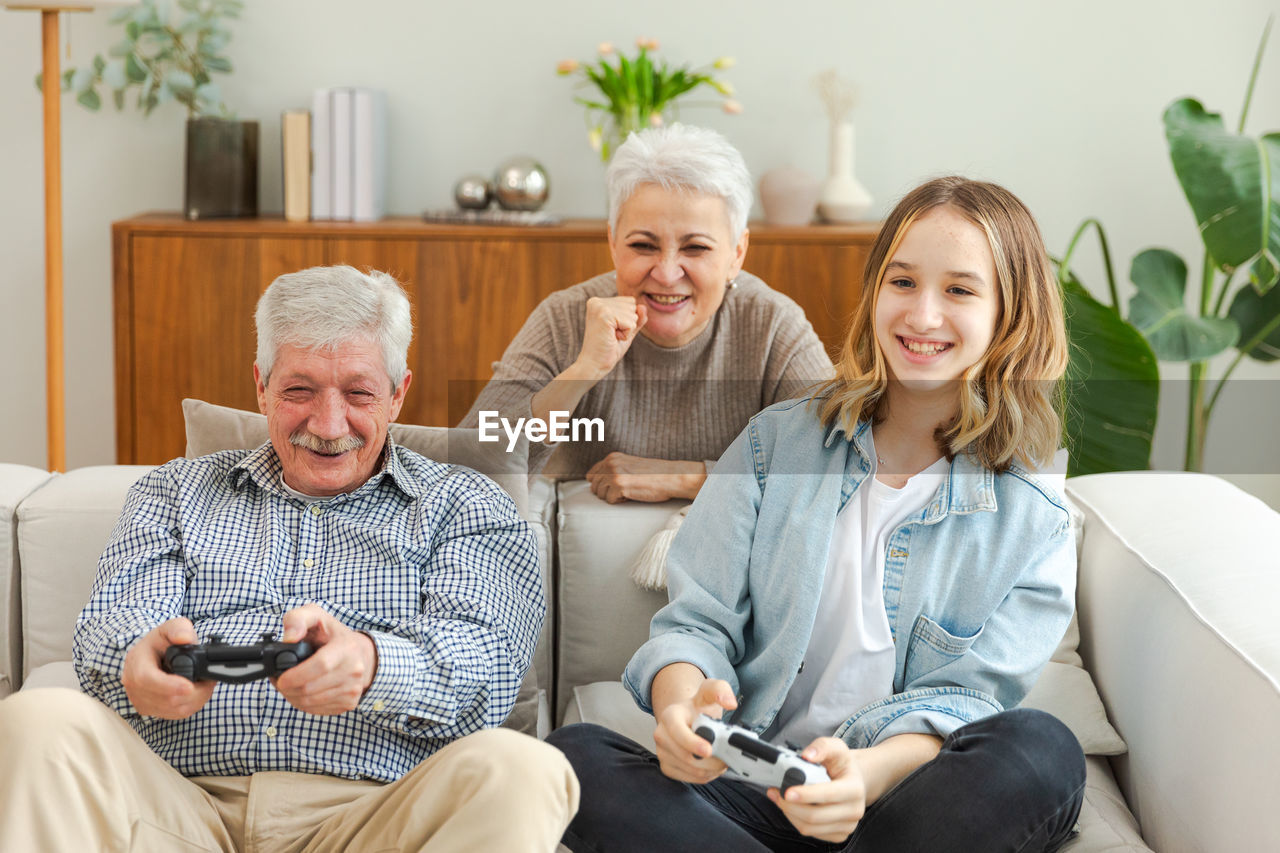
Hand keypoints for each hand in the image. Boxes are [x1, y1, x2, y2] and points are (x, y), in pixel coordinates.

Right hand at [121, 617, 215, 718]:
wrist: (153, 654)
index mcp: (136, 662)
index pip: (147, 680)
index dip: (169, 686)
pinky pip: (174, 714)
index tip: (189, 686)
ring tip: (205, 684)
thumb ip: (179, 628)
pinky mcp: (150, 709)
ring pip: (172, 709)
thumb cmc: (162, 641)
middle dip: (193, 692)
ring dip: (195, 699)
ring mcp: (140, 699)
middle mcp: (133, 684)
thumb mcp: (170, 626)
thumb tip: (185, 639)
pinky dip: (191, 705)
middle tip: (209, 680)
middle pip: (164, 699)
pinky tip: (197, 692)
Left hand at [272, 604, 376, 715]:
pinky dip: (302, 703)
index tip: (281, 678)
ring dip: (292, 696)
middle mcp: (354, 670)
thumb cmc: (334, 635)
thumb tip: (288, 639)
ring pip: (310, 702)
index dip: (296, 675)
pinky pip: (316, 710)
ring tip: (288, 684)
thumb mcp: (316, 616)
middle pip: (310, 689)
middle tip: (279, 680)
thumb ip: (297, 619)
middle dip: (287, 688)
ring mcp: (352, 689)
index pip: (321, 666)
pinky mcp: (349, 703)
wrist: (362, 655)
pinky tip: (301, 691)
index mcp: (346, 648)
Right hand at [573, 296, 647, 378]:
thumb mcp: (627, 330)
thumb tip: (643, 306)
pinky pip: (631, 323)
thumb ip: (637, 317)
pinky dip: (626, 334)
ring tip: (611, 336)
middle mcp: (597, 301)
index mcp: (599, 302)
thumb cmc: (609, 348)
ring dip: (627, 330)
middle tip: (611, 334)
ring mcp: (600, 307)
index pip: (630, 301)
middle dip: (628, 323)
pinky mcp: (604, 315)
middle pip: (632, 305)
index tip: (612, 330)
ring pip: (633, 314)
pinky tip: (612, 338)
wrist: (595, 364)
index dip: (627, 319)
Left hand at [585, 453, 705, 502]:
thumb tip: (595, 482)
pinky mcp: (619, 486)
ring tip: (628, 491)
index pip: (592, 474)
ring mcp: (614, 475)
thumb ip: (614, 469)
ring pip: (600, 494)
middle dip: (606, 492)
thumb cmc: (653, 474)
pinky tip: (631, 495)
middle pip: (594, 486)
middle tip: (623, 491)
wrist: (670, 477)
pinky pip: (610, 500)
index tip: (611, 488)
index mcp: (612, 458)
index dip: (600, 484)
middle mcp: (610, 464)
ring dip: (613, 496)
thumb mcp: (629, 465)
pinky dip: (620, 501)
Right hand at [653, 678, 737, 783]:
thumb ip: (720, 690)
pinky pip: (690, 778)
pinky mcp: (667, 767)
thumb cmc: (699, 707)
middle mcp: (661, 734)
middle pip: (686, 756)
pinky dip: (705, 775)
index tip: (709, 750)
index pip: (677, 732)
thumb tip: (730, 703)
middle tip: (726, 756)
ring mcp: (662, 752)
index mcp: (669, 715)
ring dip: (710, 769)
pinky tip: (711, 765)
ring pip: (690, 770)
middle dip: (710, 760)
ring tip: (721, 759)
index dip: (693, 743)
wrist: (687, 718)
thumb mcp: (710, 691)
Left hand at [766, 738, 867, 842]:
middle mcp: (854, 810)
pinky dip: (796, 821)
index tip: (787, 792)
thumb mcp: (836, 747)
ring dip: (789, 814)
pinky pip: (811, 833)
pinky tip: (791, 808)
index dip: (806, 795)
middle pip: (815, 816)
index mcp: (854, 788)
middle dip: (790, 806)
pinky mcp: (839, 835)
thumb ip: (822, 747)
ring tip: (779, 798)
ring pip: (810, 827)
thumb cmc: (842, 764)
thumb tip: (807, 755)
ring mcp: (848, 825)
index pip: (828, 795)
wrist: (854, 780)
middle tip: (776, 793)